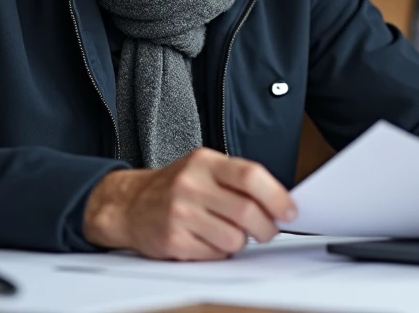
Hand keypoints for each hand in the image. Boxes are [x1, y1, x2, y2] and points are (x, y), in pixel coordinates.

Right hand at [83, 147, 296, 260]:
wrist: (129, 204)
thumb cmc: (175, 186)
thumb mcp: (203, 168)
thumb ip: (237, 179)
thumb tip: (280, 202)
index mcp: (204, 162)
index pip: (250, 176)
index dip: (277, 196)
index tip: (290, 211)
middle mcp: (191, 185)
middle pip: (247, 212)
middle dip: (267, 228)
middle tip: (268, 230)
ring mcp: (180, 213)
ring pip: (234, 239)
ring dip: (240, 242)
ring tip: (228, 232)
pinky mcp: (173, 240)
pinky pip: (215, 255)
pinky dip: (219, 252)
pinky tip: (208, 240)